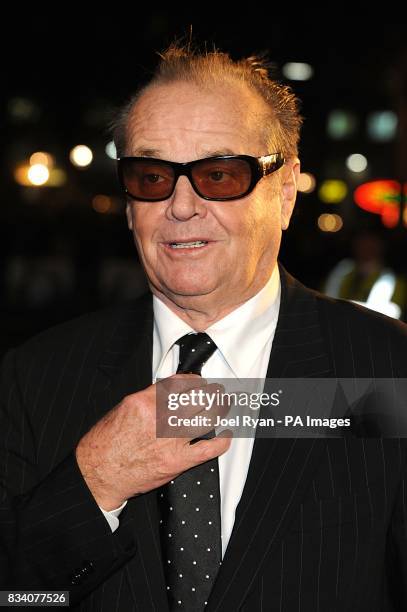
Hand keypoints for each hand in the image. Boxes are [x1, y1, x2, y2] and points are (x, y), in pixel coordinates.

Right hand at [75, 374, 231, 509]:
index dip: (194, 380)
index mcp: (144, 401)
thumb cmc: (106, 443)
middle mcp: (159, 418)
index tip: (199, 381)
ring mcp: (170, 440)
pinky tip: (226, 436)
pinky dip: (222, 442)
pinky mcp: (176, 462)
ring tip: (224, 405)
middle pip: (197, 398)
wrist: (98, 474)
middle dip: (211, 392)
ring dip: (219, 409)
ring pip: (206, 418)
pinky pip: (207, 450)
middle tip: (217, 391)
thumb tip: (170, 391)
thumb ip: (148, 398)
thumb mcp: (123, 408)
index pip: (179, 383)